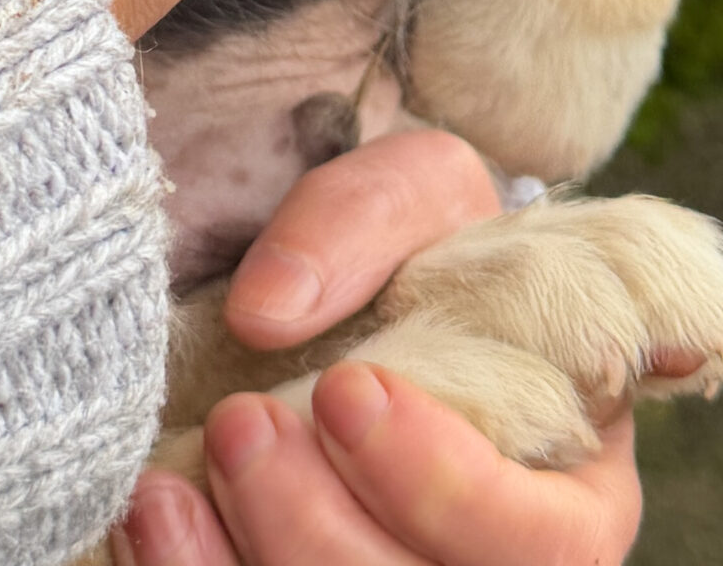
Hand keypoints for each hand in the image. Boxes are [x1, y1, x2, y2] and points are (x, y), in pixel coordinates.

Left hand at [112, 131, 645, 563]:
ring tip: (172, 483)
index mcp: (570, 489)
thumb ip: (362, 219)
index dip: (443, 486)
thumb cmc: (413, 255)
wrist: (341, 300)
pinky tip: (152, 519)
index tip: (346, 388)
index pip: (544, 544)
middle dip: (319, 532)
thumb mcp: (417, 192)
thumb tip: (267, 309)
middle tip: (241, 422)